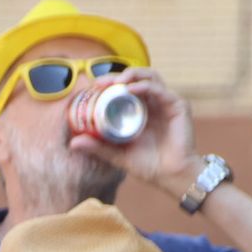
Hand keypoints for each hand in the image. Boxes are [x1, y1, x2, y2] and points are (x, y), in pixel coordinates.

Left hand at [66, 66, 201, 196]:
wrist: (171, 176)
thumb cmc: (148, 166)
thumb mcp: (117, 155)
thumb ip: (98, 147)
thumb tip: (73, 143)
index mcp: (141, 110)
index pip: (125, 88)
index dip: (110, 83)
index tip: (94, 86)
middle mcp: (153, 103)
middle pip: (136, 78)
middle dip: (118, 76)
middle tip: (101, 82)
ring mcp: (166, 102)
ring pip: (150, 77)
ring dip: (132, 75)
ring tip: (117, 82)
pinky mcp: (178, 106)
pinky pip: (160, 90)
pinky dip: (145, 86)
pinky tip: (131, 90)